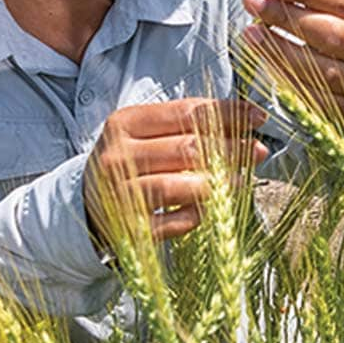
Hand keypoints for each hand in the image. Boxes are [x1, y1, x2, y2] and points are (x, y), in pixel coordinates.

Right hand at [83, 97, 268, 247]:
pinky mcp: (127, 230)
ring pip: (178, 186)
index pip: (185, 113)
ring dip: (218, 183)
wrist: (84, 204)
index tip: (257, 116)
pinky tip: (211, 208)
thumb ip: (186, 125)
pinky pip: (171, 223)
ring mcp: (120, 194)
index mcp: (124, 123)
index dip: (226, 114)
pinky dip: (195, 215)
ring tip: (241, 180)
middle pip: (187, 148)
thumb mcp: (145, 134)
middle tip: (259, 150)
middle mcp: (118, 156)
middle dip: (230, 149)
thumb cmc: (128, 162)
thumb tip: (244, 119)